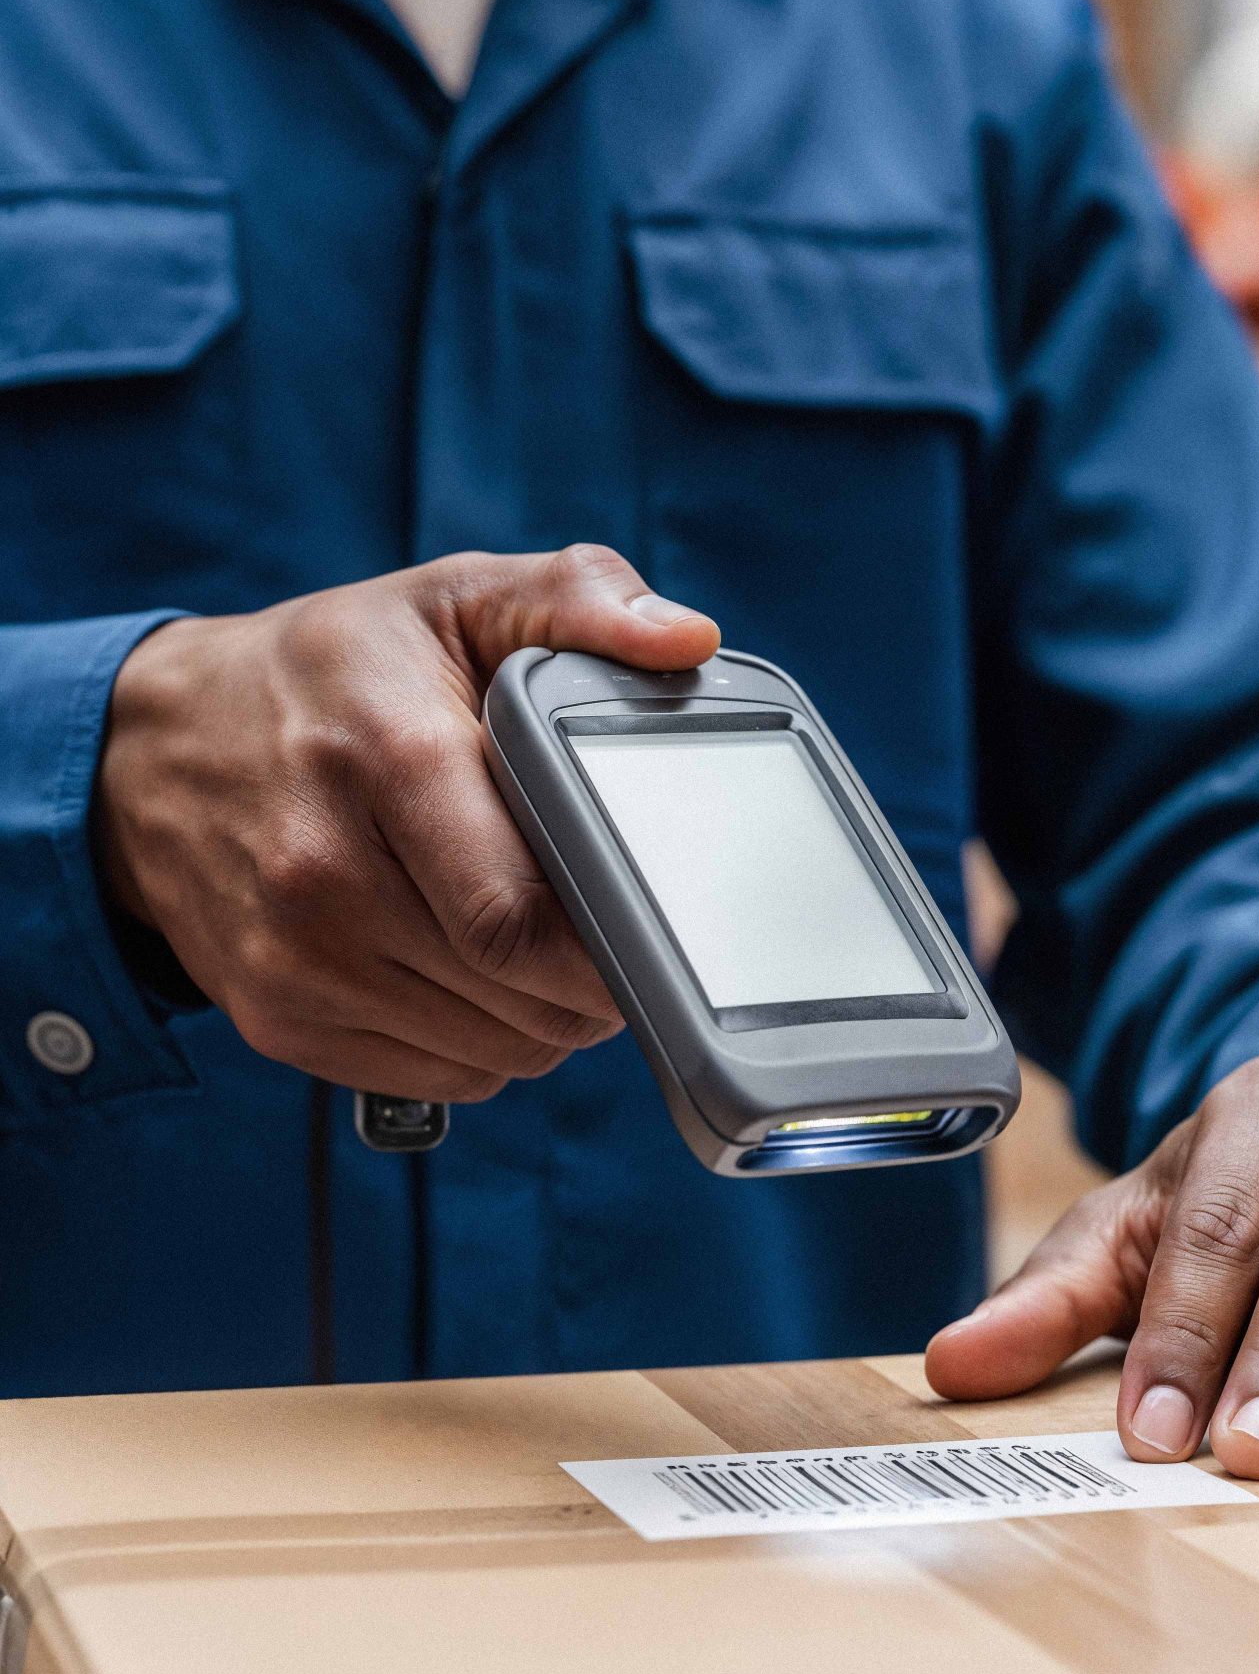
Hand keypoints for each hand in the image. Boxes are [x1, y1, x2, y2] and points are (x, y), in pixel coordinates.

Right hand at [95, 547, 718, 1102]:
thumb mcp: (454, 597)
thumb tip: (688, 637)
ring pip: (491, 1049)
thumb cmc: (333, 671)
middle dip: (596, 979)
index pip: (519, 913)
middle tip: (618, 927)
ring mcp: (292, 959)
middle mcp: (323, 871)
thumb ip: (580, 597)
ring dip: (550, 1017)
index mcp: (387, 757)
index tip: (657, 920)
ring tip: (549, 944)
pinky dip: (490, 1046)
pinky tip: (485, 978)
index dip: (612, 937)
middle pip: (515, 991)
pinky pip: (440, 1076)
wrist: (153, 748)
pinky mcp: (276, 1020)